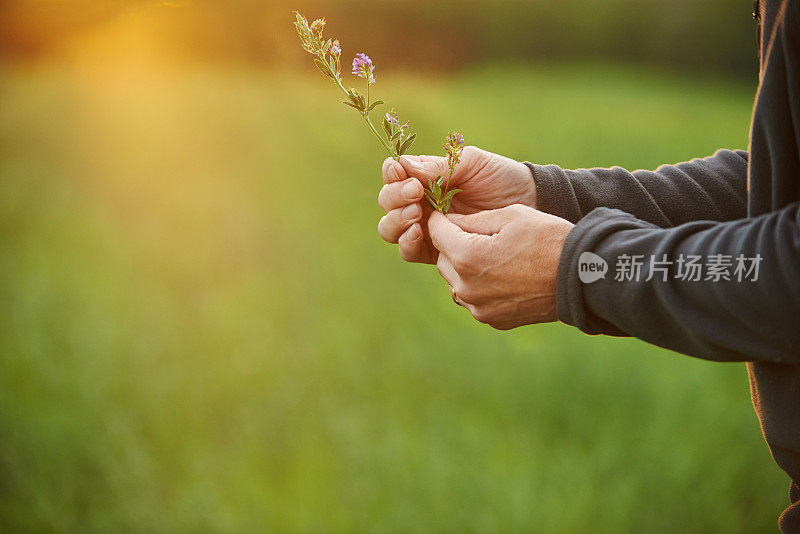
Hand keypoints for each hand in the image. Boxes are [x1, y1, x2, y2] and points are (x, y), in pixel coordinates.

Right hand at [377, 147, 536, 263]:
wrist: (529, 203)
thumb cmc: (500, 177)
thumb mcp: (471, 163)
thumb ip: (438, 167)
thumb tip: (403, 166)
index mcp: (425, 177)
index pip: (395, 176)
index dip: (393, 176)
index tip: (407, 177)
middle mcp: (420, 202)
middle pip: (388, 203)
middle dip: (395, 198)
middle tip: (415, 196)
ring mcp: (426, 227)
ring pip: (391, 229)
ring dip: (396, 221)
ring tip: (416, 215)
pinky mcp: (437, 250)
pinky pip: (409, 251)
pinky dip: (407, 243)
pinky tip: (418, 233)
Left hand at [427, 204, 573, 329]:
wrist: (582, 278)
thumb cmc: (549, 240)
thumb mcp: (511, 216)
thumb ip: (472, 219)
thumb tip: (449, 222)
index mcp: (468, 257)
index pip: (436, 233)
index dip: (439, 219)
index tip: (444, 213)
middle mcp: (467, 287)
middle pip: (443, 260)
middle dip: (452, 245)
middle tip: (473, 234)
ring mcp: (479, 308)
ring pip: (456, 281)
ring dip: (464, 267)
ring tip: (490, 255)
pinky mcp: (492, 319)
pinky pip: (474, 299)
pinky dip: (479, 286)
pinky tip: (501, 275)